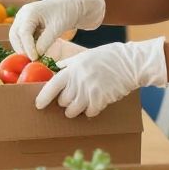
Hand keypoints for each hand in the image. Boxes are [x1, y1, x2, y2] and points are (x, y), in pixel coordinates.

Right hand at [9, 0, 105, 59]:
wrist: (70, 6)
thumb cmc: (65, 14)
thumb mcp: (57, 29)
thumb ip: (45, 42)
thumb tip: (35, 56)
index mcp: (29, 12)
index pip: (23, 33)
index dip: (27, 47)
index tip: (34, 59)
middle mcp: (22, 14)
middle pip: (15, 35)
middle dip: (22, 49)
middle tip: (32, 60)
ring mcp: (22, 19)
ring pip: (16, 37)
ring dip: (23, 48)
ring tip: (34, 57)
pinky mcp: (26, 24)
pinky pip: (21, 37)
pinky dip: (26, 45)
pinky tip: (35, 51)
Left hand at [35, 38, 167, 117]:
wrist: (130, 63)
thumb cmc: (108, 57)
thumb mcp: (85, 55)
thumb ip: (69, 64)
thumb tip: (57, 68)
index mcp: (72, 69)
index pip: (51, 86)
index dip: (43, 98)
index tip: (38, 105)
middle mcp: (78, 81)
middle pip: (62, 102)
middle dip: (65, 102)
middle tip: (73, 96)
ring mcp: (89, 92)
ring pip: (72, 111)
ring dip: (75, 110)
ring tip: (82, 103)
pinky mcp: (101, 100)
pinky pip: (89, 113)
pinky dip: (90, 111)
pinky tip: (96, 103)